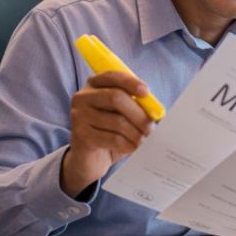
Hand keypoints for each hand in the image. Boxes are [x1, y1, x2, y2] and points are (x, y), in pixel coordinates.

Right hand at [62, 71, 154, 196]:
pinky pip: (112, 138)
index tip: (146, 93)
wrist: (91, 158)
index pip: (113, 76)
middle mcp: (83, 97)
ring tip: (142, 140)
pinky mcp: (81, 135)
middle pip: (115, 97)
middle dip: (138, 114)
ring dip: (135, 133)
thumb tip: (156, 110)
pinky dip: (127, 144)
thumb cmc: (110, 132)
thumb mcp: (123, 114)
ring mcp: (79, 115)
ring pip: (117, 121)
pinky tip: (131, 147)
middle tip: (150, 127)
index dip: (131, 83)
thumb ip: (136, 106)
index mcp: (94, 85)